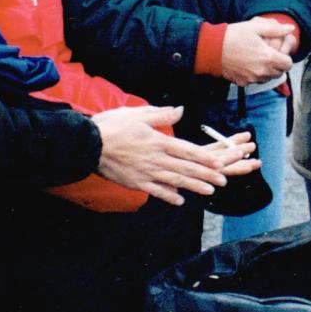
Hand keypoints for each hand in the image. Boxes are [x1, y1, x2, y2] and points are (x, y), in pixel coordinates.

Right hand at [93, 105, 253, 205]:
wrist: (87, 144)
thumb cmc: (112, 126)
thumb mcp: (138, 114)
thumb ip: (162, 115)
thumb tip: (181, 111)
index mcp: (158, 141)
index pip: (187, 151)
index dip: (205, 158)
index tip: (220, 164)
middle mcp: (155, 159)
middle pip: (185, 168)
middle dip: (206, 175)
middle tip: (223, 181)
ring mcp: (145, 173)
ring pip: (175, 181)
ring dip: (193, 187)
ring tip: (209, 191)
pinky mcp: (135, 182)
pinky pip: (155, 191)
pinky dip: (169, 196)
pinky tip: (180, 200)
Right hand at [221, 18, 294, 85]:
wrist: (211, 49)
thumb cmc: (232, 36)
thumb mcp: (255, 27)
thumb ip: (275, 29)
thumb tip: (290, 29)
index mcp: (267, 58)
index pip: (288, 64)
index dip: (286, 57)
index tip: (280, 51)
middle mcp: (261, 71)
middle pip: (280, 73)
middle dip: (278, 64)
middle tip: (270, 54)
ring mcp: (252, 79)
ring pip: (269, 78)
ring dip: (268, 70)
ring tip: (259, 59)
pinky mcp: (243, 82)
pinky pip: (256, 81)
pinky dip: (256, 75)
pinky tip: (249, 64)